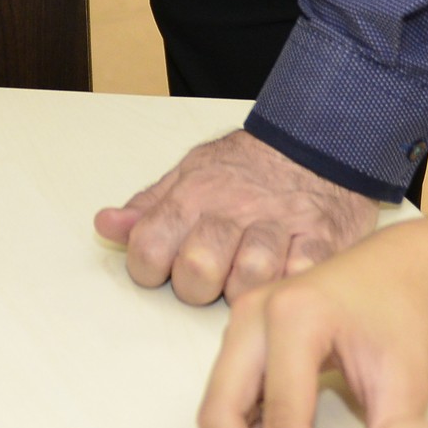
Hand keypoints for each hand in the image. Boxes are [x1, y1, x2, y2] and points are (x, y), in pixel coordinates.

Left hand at [96, 127, 376, 305]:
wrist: (315, 142)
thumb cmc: (247, 168)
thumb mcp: (191, 173)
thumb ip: (149, 206)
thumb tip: (107, 225)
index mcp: (194, 195)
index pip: (148, 247)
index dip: (148, 268)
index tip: (164, 267)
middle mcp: (234, 210)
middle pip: (197, 270)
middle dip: (196, 285)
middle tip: (211, 275)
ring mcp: (280, 225)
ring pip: (249, 277)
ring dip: (245, 286)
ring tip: (247, 273)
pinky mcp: (321, 240)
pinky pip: (300, 275)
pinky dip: (291, 281)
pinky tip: (285, 271)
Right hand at [197, 233, 427, 427]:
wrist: (397, 271)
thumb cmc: (403, 319)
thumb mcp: (407, 381)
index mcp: (297, 315)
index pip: (281, 413)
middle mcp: (255, 313)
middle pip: (220, 411)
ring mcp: (240, 322)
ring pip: (217, 409)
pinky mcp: (240, 337)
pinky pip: (226, 399)